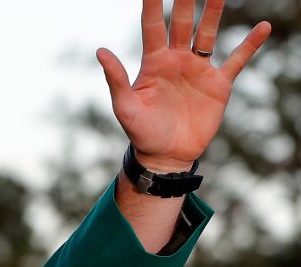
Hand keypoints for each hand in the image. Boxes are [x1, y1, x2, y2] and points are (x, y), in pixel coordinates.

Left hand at [97, 0, 270, 171]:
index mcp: (153, 62)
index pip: (153, 25)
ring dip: (214, 12)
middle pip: (183, 23)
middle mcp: (176, 60)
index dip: (153, 4)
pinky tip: (263, 27)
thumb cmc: (141, 132)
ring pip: (208, 34)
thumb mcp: (125, 107)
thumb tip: (100, 51)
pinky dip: (250, 44)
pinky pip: (237, 60)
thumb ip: (116, 79)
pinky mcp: (218, 84)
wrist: (166, 155)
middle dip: (186, 1)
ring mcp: (198, 70)